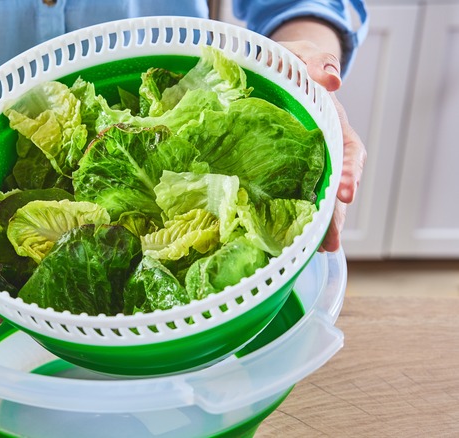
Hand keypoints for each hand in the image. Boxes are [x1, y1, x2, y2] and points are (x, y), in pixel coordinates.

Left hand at [275, 40, 366, 252]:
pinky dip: (290, 216)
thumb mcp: (305, 57)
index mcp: (333, 126)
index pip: (348, 152)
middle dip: (335, 215)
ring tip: (313, 250)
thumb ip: (318, 63)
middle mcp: (323, 150)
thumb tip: (331, 78)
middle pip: (335, 186)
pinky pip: (288, 195)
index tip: (346, 193)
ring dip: (317, 224)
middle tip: (330, 242)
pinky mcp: (279, 172)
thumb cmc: (294, 64)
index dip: (349, 174)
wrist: (273, 70)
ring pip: (315, 197)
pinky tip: (284, 238)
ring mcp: (303, 164)